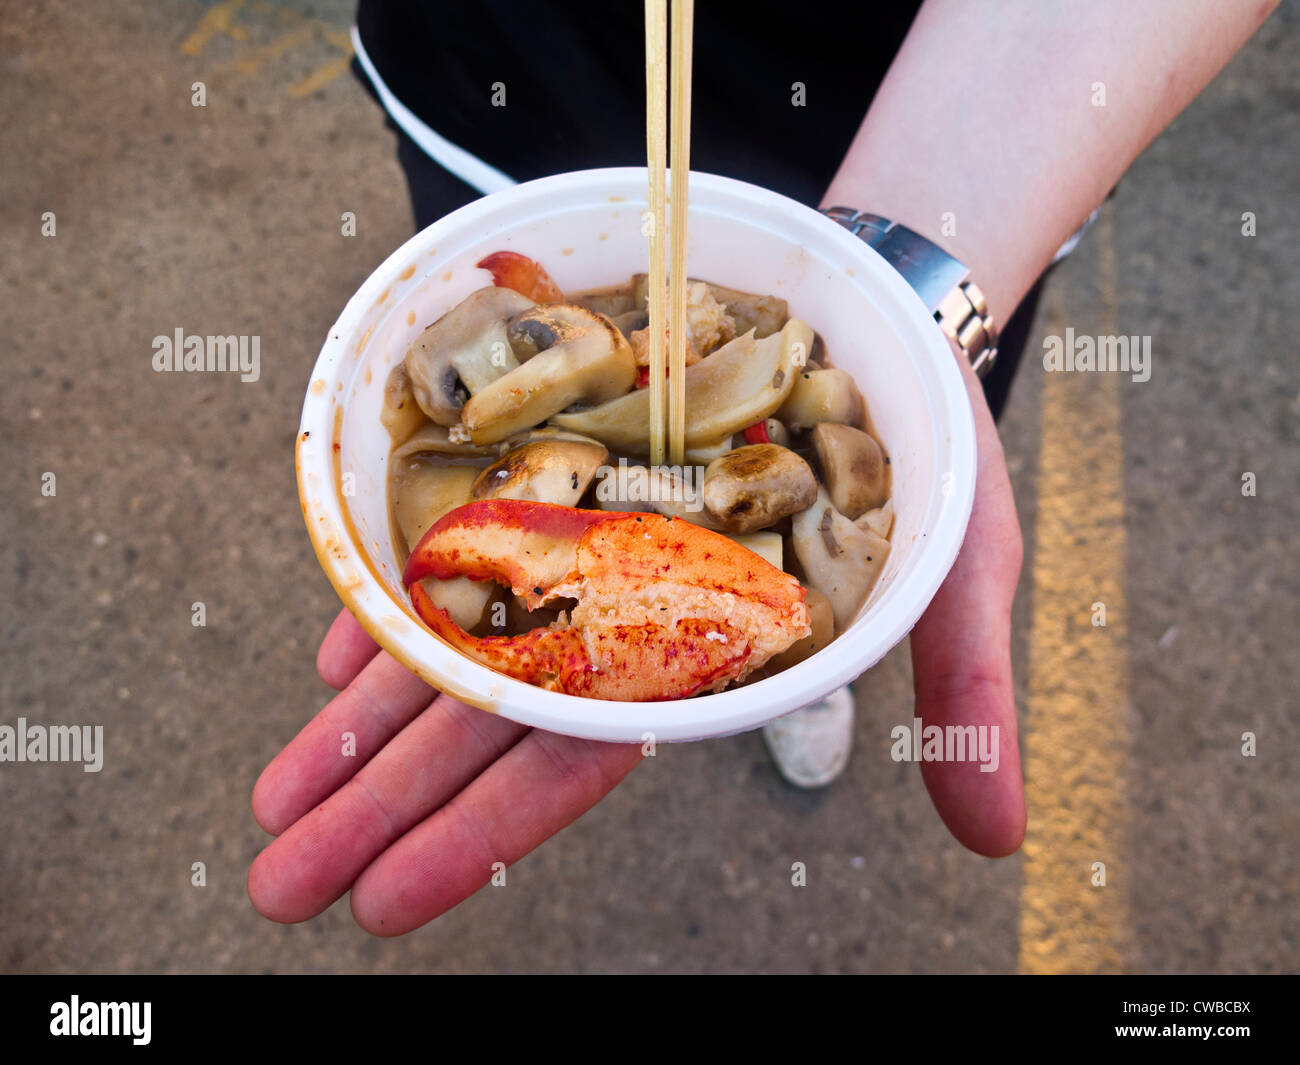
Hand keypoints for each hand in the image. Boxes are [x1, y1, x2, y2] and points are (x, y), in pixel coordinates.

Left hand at [248, 358, 1022, 933]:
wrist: (876, 313)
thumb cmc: (920, 446)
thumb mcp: (954, 573)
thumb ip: (960, 701)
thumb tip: (1001, 846)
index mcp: (697, 647)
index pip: (580, 754)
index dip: (486, 829)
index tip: (390, 903)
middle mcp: (621, 605)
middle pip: (486, 716)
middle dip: (383, 799)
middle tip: (284, 881)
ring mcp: (580, 537)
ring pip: (454, 638)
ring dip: (363, 715)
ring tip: (277, 796)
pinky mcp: (559, 464)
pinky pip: (458, 540)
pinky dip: (400, 596)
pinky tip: (339, 654)